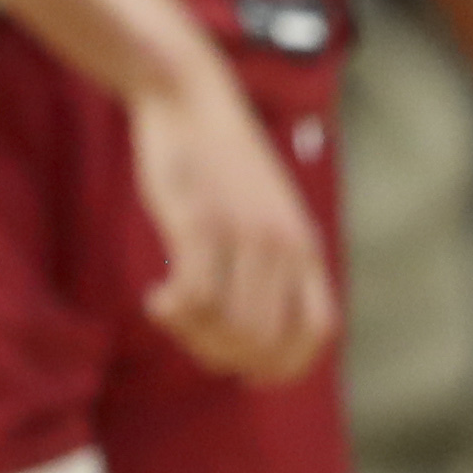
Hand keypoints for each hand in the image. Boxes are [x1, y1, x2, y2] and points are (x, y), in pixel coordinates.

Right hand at [126, 68, 334, 385]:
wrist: (188, 97)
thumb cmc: (217, 158)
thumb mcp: (263, 209)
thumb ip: (269, 258)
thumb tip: (250, 320)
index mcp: (303, 245)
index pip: (317, 331)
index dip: (286, 366)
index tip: (249, 375)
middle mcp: (282, 246)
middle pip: (265, 341)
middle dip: (223, 355)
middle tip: (190, 338)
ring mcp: (244, 236)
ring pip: (231, 327)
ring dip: (194, 337)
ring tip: (170, 316)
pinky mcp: (200, 224)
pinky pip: (193, 297)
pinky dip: (171, 313)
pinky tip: (155, 299)